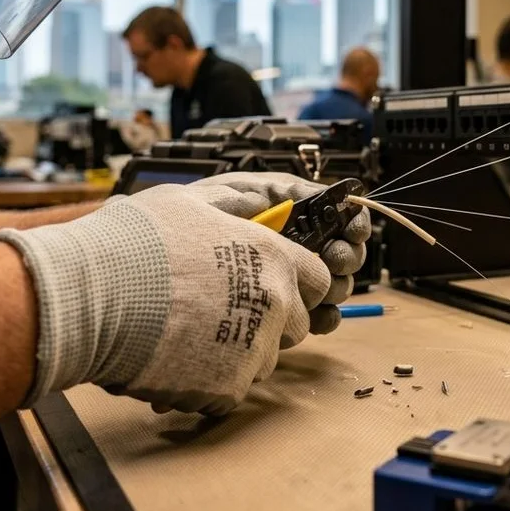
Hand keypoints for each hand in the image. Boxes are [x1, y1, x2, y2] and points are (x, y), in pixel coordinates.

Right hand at [0, 185, 329, 414]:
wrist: (91, 295)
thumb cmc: (134, 242)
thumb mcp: (188, 203)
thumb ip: (231, 204)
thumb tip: (256, 200)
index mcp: (272, 257)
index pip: (318, 279)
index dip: (299, 284)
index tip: (277, 288)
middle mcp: (274, 303)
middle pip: (296, 323)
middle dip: (271, 321)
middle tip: (224, 312)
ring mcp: (254, 349)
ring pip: (265, 359)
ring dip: (240, 353)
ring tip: (192, 336)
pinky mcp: (228, 388)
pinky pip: (232, 390)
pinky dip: (210, 382)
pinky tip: (177, 361)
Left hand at [187, 172, 370, 333]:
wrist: (157, 270)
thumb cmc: (184, 225)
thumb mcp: (220, 195)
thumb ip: (257, 193)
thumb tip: (290, 197)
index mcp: (285, 214)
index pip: (333, 213)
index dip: (349, 220)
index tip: (352, 229)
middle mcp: (293, 247)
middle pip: (340, 250)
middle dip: (346, 254)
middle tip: (336, 258)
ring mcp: (288, 280)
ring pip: (333, 285)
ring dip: (337, 286)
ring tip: (324, 288)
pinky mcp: (281, 312)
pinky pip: (316, 317)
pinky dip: (324, 317)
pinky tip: (317, 316)